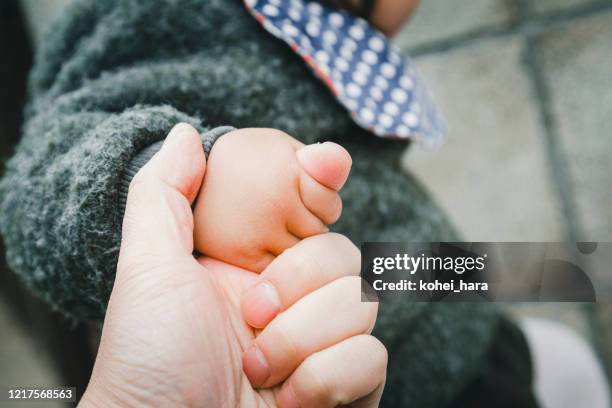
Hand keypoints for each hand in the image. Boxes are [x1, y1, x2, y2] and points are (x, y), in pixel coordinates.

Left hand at [80, 124, 386, 406]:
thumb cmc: (146, 359)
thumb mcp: (148, 267)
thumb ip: (163, 193)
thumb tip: (186, 133)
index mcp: (257, 266)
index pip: (311, 215)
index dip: (324, 183)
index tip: (323, 163)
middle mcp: (295, 301)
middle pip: (345, 255)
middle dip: (295, 286)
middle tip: (250, 316)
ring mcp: (323, 346)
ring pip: (363, 306)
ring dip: (301, 340)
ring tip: (256, 369)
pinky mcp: (346, 390)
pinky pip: (372, 360)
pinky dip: (328, 380)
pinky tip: (289, 401)